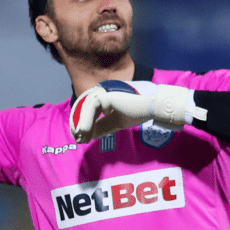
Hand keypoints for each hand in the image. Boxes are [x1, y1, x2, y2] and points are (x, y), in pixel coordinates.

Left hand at [69, 80, 207, 143]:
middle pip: (84, 108)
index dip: (83, 124)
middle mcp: (102, 92)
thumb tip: (87, 134)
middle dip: (78, 123)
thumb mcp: (117, 123)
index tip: (80, 137)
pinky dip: (86, 120)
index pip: (89, 111)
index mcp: (104, 97)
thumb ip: (102, 126)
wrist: (152, 107)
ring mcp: (103, 91)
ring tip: (80, 137)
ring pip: (85, 109)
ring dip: (81, 124)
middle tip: (77, 138)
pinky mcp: (106, 95)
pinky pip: (91, 108)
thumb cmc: (138, 112)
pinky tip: (84, 131)